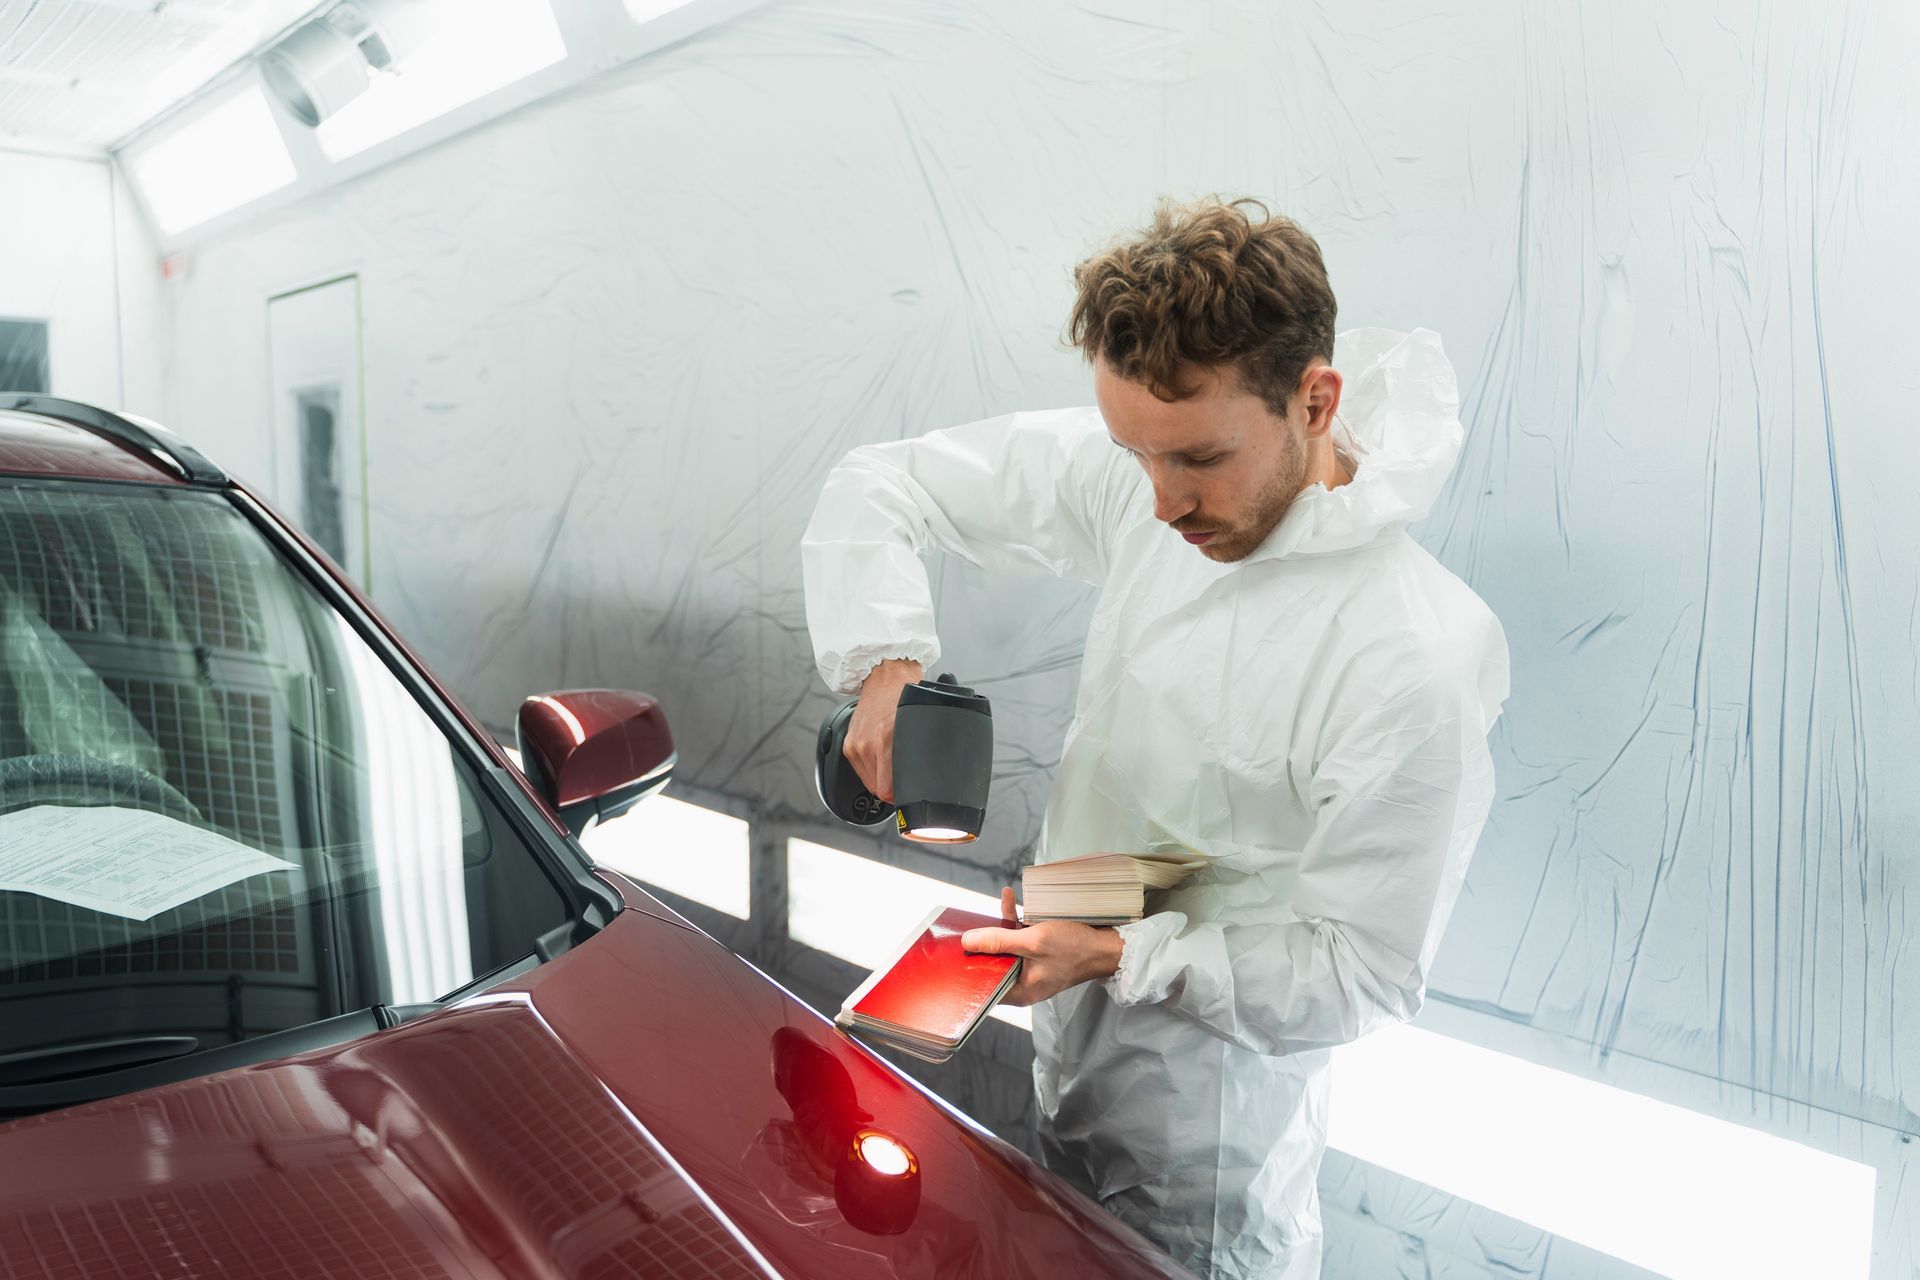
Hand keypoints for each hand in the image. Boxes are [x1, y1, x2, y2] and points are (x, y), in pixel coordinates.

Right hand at [845, 658, 921, 801]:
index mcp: (886, 740)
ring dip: (881, 780)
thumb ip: (919, 752)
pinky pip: (861, 770)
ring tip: (893, 765)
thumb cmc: (905, 693)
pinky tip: (882, 759)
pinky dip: (872, 770)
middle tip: (905, 781)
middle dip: (892, 788)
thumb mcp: (920, 723)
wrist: (885, 675)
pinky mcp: (848, 744)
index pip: (887, 789)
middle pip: (878, 789)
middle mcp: (867, 744)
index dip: (900, 797)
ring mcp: (855, 745)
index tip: (908, 795)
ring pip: (869, 782)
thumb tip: (923, 777)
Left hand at [962, 887, 1123, 1006]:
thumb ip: (999, 941)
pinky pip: (1020, 939)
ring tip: (1003, 902)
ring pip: (1006, 947)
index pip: (985, 983)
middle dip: (985, 939)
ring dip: (1002, 925)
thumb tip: (968, 941)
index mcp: (1020, 990)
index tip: (957, 948)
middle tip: (973, 920)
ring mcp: (1031, 968)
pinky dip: (1015, 922)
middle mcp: (1023, 982)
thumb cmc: (1075, 948)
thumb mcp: (1034, 942)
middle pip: (993, 962)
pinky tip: (1011, 900)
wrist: (1106, 946)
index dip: (970, 966)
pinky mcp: (1038, 955)